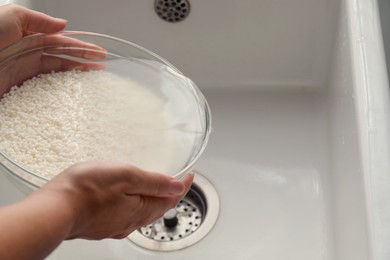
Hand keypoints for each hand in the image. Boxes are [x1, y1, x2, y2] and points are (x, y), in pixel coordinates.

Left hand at [0, 4, 104, 96]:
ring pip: (55, 76)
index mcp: (27, 37)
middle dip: (83, 62)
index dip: (81, 47)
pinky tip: (69, 97)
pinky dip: (57, 95)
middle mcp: (27, 55)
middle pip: (62, 59)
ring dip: (74, 77)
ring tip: (93, 82)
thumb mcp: (10, 16)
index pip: (61, 42)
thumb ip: (37, 19)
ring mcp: (23, 74)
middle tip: (102, 67)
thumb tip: (62, 24)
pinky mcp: (17, 91)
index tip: (99, 52)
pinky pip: (42, 93)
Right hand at [37, 161, 193, 239]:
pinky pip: (126, 215)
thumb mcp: (127, 177)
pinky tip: (127, 199)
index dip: (183, 186)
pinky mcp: (100, 225)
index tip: (190, 176)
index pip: (171, 199)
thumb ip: (154, 182)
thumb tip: (177, 186)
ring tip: (155, 187)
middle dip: (170, 194)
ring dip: (153, 200)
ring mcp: (115, 225)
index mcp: (142, 210)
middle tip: (177, 181)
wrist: (54, 209)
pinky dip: (135, 205)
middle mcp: (131, 222)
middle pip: (158, 208)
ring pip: (142, 213)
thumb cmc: (86, 191)